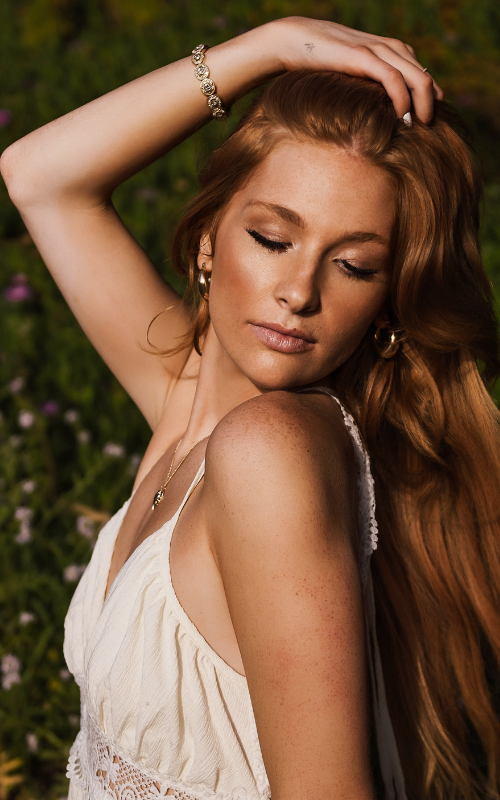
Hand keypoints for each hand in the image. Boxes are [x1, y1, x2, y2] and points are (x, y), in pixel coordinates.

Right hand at [269, 17, 442, 123]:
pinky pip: (392, 77)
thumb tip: (377, 115)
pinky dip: (401, 97)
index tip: (426, 124)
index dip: (429, 99)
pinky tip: (402, 116)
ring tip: (421, 126)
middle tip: (430, 129)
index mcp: (390, 51)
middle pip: (424, 76)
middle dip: (431, 103)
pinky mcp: (362, 56)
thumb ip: (368, 86)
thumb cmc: (320, 63)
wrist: (295, 40)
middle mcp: (389, 48)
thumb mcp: (351, 75)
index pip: (421, 74)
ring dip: (422, 103)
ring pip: (415, 76)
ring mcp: (376, 50)